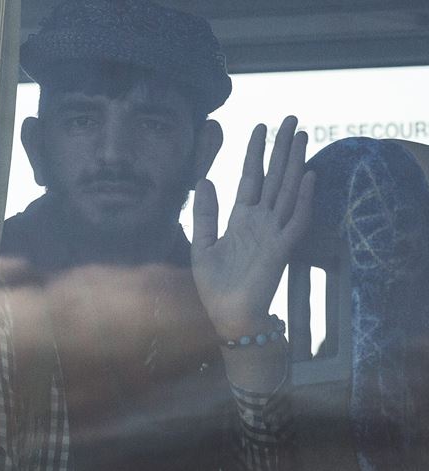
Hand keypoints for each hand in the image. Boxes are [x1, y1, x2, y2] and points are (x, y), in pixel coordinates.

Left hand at [191, 116, 314, 336]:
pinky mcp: (281, 249)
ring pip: (287, 191)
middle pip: (274, 176)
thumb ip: (205, 214)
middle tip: (290, 119)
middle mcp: (260, 221)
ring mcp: (273, 233)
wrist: (227, 315)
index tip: (259, 127)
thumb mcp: (202, 245)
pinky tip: (308, 176)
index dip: (254, 152)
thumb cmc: (215, 285)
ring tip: (300, 136)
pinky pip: (295, 221)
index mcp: (241, 219)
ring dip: (295, 164)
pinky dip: (302, 199)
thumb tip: (204, 180)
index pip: (251, 177)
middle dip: (280, 148)